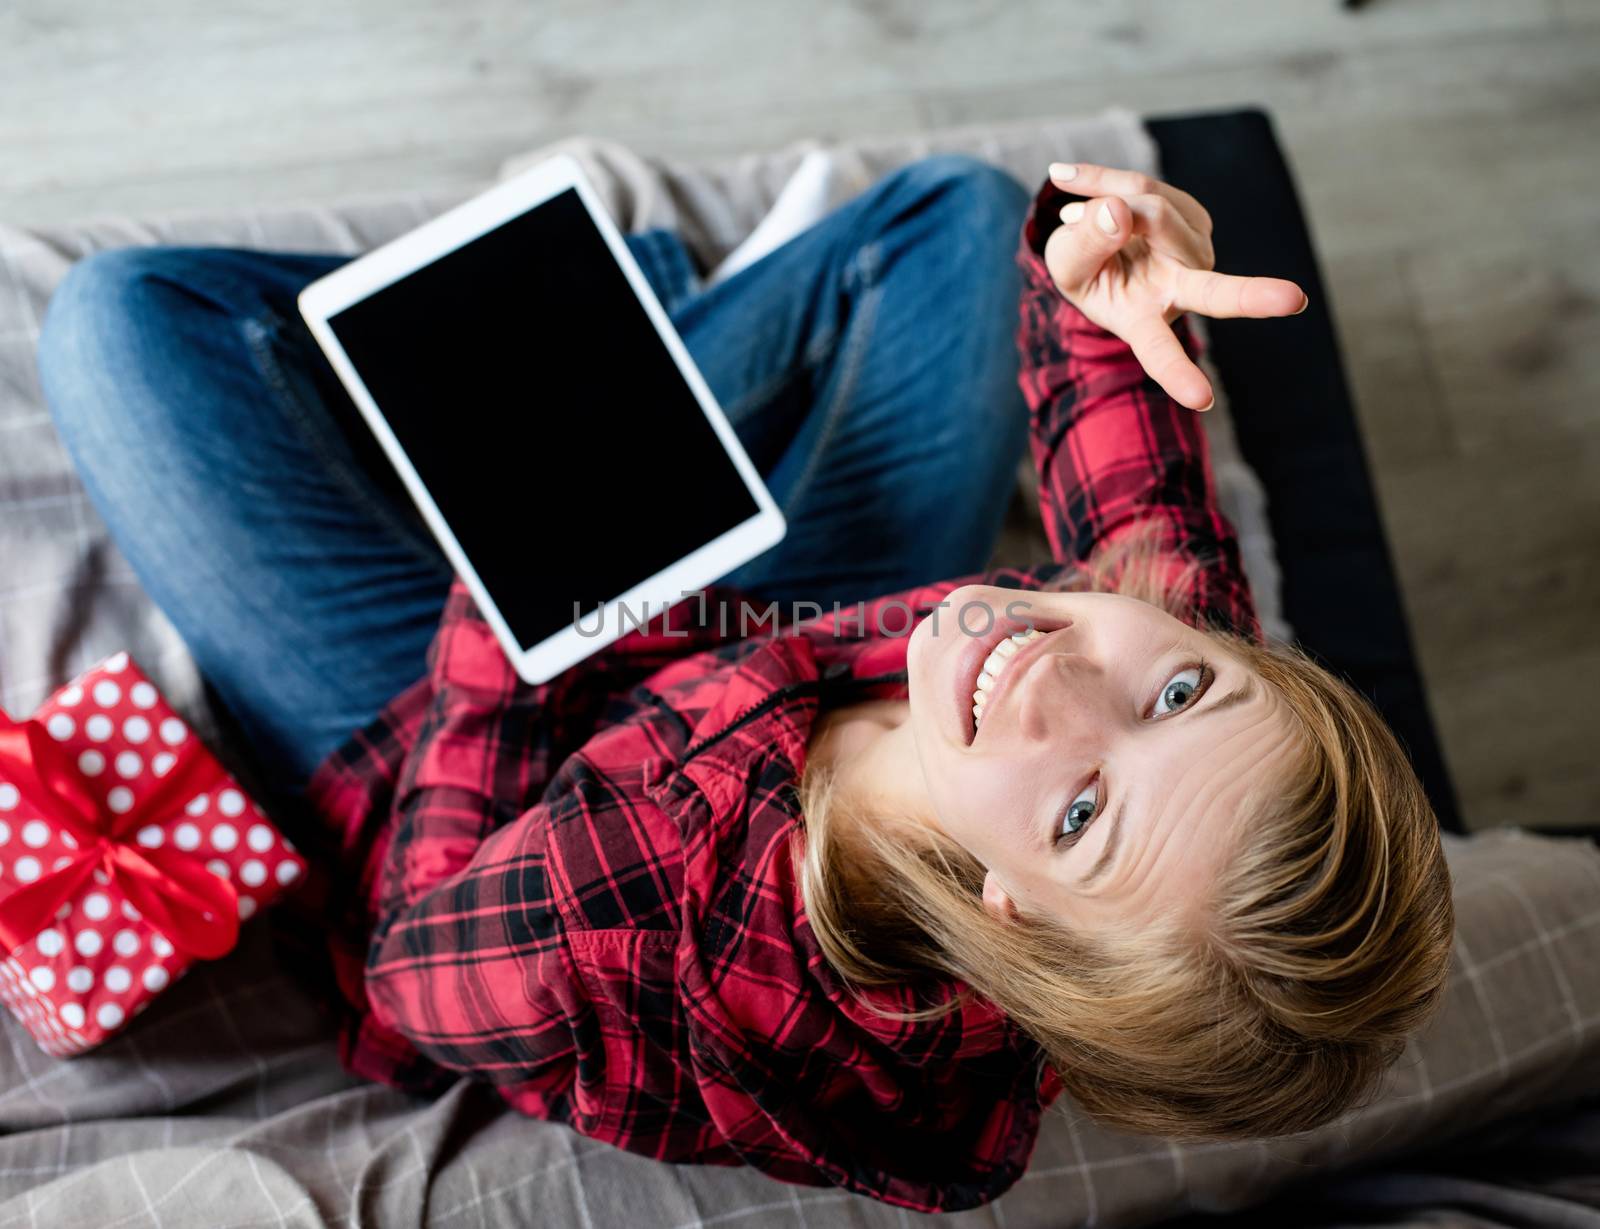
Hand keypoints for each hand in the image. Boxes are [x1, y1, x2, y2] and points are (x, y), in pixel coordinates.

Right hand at [1042, 163, 1307, 410]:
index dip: (1177, 374)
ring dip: (1102, 199)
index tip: (1201, 400)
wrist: (1093, 238)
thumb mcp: (1066, 266)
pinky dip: (1106, 182)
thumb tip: (1119, 210)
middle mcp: (1181, 291)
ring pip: (1152, 211)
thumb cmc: (1083, 268)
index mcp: (1145, 321)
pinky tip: (1085, 188)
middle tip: (1294, 300)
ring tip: (1069, 210)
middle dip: (1253, 297)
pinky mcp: (1196, 217)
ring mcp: (1195, 253)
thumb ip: (1085, 245)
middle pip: (1211, 291)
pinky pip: (1146, 187)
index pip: (1160, 352)